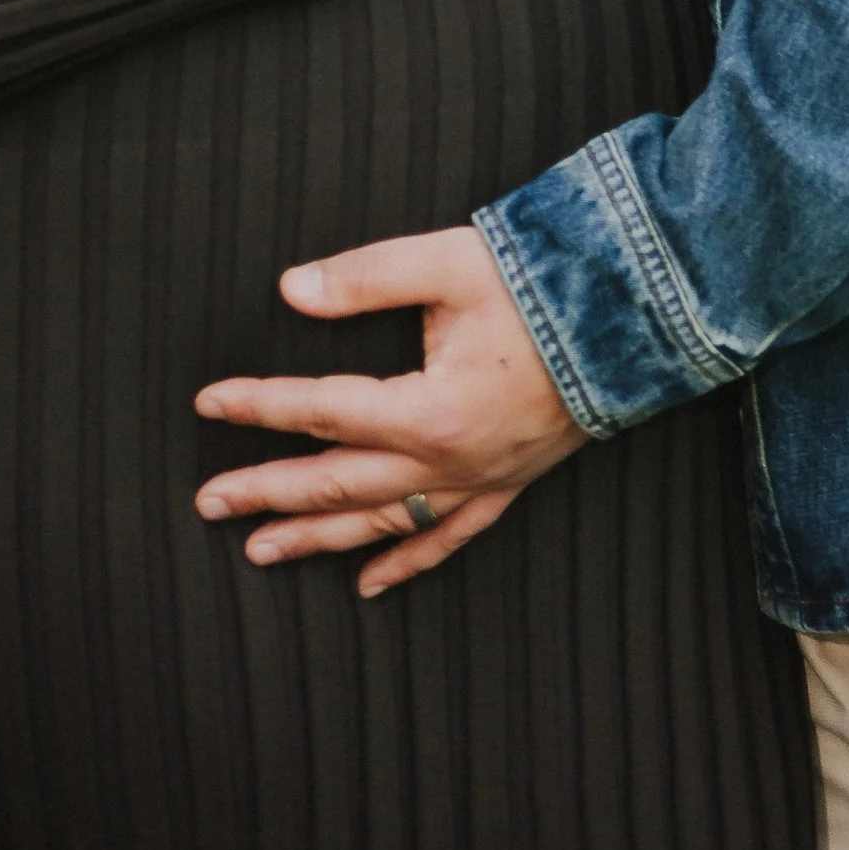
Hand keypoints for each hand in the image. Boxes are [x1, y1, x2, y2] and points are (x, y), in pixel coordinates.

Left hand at [195, 224, 582, 595]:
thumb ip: (367, 277)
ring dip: (318, 539)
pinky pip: (449, 538)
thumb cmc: (545, 284)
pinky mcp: (509, 482)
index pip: (322, 408)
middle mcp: (448, 460)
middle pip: (338, 483)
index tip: (210, 401)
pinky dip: (406, 562)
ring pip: (382, 522)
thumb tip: (293, 288)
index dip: (261, 406)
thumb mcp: (450, 264)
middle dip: (267, 492)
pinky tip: (368, 584)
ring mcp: (480, 480)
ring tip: (260, 551)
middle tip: (208, 503)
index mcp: (427, 409)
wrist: (640, 314)